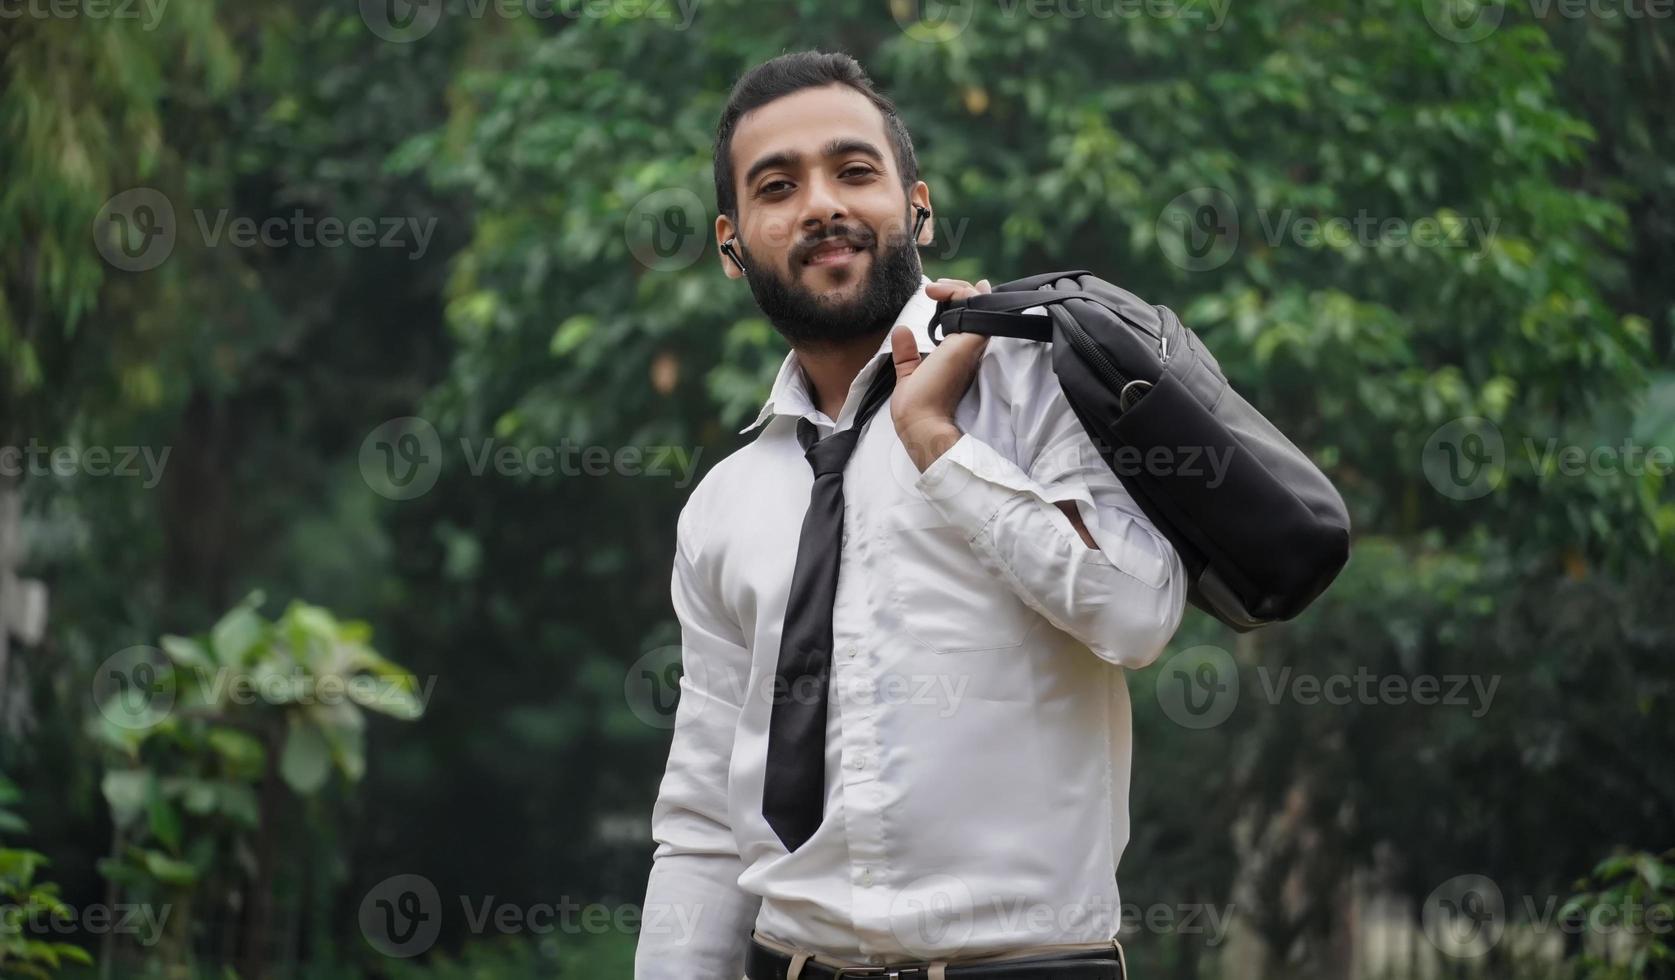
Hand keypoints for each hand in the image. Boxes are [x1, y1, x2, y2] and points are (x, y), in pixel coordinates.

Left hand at [890, 277, 991, 471]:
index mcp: (959, 355)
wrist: (920, 420)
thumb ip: (907, 353)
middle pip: (977, 307)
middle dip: (958, 290)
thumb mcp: (908, 372)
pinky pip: (973, 304)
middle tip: (934, 289)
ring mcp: (973, 343)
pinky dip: (957, 292)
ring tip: (932, 289)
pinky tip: (935, 293)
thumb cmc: (916, 406)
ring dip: (956, 288)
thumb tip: (901, 330)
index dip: (961, 302)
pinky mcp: (970, 340)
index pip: (970, 321)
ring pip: (979, 301)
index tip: (937, 294)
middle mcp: (970, 347)